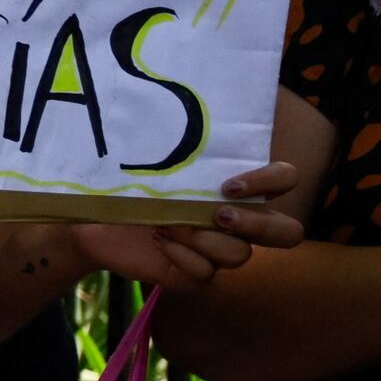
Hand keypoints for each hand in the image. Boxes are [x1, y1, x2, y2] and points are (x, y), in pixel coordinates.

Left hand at [64, 161, 304, 289]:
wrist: (94, 222)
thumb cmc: (130, 184)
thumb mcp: (150, 160)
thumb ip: (170, 144)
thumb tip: (167, 106)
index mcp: (238, 189)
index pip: (285, 180)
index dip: (272, 181)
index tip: (229, 184)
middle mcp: (238, 222)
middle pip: (286, 233)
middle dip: (256, 224)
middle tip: (218, 214)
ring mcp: (218, 251)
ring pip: (238, 254)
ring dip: (202, 238)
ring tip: (166, 223)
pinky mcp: (193, 274)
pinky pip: (205, 274)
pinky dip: (181, 256)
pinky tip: (158, 239)